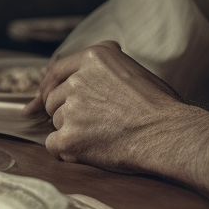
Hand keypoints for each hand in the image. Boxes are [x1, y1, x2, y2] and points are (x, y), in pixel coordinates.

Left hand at [21, 41, 208, 198]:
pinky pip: (54, 145)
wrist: (168, 133)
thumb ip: (104, 64)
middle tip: (95, 122)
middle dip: (66, 111)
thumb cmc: (157, 104)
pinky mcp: (70, 138)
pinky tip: (90, 150)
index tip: (41, 98)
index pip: (57, 70)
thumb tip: (89, 61)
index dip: (48, 86)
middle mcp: (78, 79)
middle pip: (54, 99)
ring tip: (104, 134)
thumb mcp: (131, 68)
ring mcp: (72, 109)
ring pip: (57, 122)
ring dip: (73, 130)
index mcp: (94, 57)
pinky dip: (67, 150)